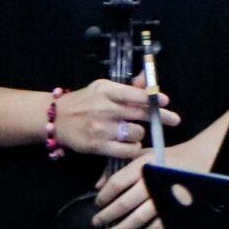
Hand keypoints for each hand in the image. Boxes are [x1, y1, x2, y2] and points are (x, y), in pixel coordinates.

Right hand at [55, 80, 178, 160]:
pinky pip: (127, 150)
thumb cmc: (84, 101)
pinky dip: (133, 148)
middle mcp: (104, 108)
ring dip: (139, 133)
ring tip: (133, 132)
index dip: (153, 98)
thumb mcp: (102, 88)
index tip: (166, 102)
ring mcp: (101, 128)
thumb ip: (127, 87)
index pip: (134, 94)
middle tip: (173, 120)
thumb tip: (147, 78)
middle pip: (140, 114)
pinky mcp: (98, 146)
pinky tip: (130, 144)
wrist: (55, 118)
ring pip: (136, 133)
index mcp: (106, 90)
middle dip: (159, 117)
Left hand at [94, 144, 175, 228]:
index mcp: (143, 165)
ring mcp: (164, 197)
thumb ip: (118, 167)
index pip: (117, 183)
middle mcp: (152, 181)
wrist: (197, 159)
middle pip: (125, 203)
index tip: (97, 203)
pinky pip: (155, 227)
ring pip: (138, 218)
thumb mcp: (140, 154)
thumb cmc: (164, 157)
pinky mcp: (174, 209)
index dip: (104, 196)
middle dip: (107, 215)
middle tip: (96, 222)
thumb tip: (97, 185)